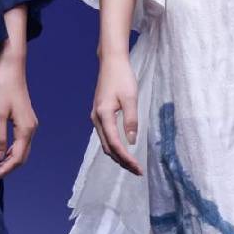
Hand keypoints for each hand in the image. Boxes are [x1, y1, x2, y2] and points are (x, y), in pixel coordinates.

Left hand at [0, 52, 36, 180]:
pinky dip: (9, 150)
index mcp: (26, 129)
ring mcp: (29, 124)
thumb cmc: (2, 88)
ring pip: (21, 149)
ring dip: (8, 160)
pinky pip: (19, 141)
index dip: (4, 170)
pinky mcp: (24, 119)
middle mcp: (31, 128)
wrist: (11, 68)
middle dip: (7, 168)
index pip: (17, 158)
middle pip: (22, 156)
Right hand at [91, 51, 141, 174]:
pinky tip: (124, 149)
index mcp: (103, 115)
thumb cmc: (122, 77)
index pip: (115, 143)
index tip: (138, 167)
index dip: (126, 158)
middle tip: (137, 171)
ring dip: (118, 155)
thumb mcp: (130, 98)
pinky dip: (114, 146)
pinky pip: (105, 136)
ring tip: (132, 164)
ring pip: (105, 143)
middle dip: (122, 161)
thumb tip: (132, 141)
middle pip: (108, 147)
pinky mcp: (99, 115)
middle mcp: (96, 119)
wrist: (111, 63)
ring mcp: (96, 117)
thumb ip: (131, 120)